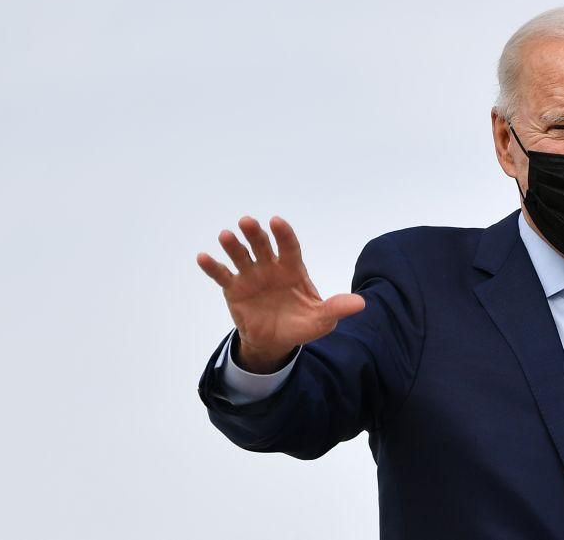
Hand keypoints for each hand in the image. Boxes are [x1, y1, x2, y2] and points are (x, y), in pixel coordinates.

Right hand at [196, 216, 365, 372]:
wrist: (275, 341)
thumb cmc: (301, 324)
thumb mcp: (321, 320)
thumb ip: (336, 309)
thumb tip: (361, 304)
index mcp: (292, 268)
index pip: (289, 247)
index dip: (283, 234)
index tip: (276, 222)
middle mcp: (270, 266)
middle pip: (262, 245)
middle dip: (255, 233)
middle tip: (247, 222)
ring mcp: (250, 275)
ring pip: (241, 256)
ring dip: (233, 245)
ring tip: (225, 236)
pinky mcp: (234, 288)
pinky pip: (222, 275)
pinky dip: (212, 266)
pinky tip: (202, 257)